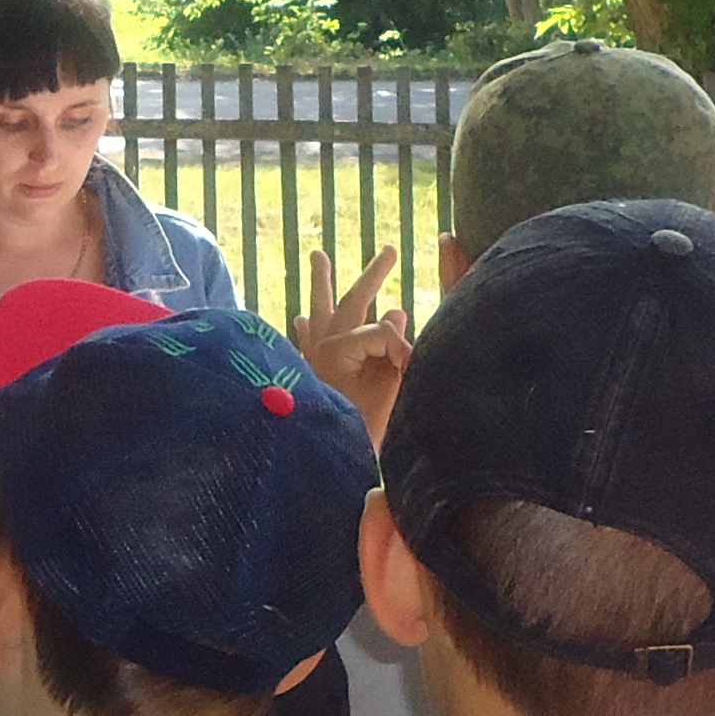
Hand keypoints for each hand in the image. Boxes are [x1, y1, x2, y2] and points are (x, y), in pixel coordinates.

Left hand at [292, 246, 410, 440]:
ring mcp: (311, 358)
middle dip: (371, 277)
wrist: (324, 464)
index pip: (380, 331)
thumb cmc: (362, 432)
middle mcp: (320, 347)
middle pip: (351, 301)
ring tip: (318, 257)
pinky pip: (304, 342)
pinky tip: (301, 318)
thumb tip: (396, 311)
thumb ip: (393, 349)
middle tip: (388, 251)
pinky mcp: (306, 374)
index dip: (401, 347)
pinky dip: (306, 328)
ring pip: (320, 311)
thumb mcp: (388, 392)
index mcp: (338, 349)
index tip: (413, 368)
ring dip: (321, 285)